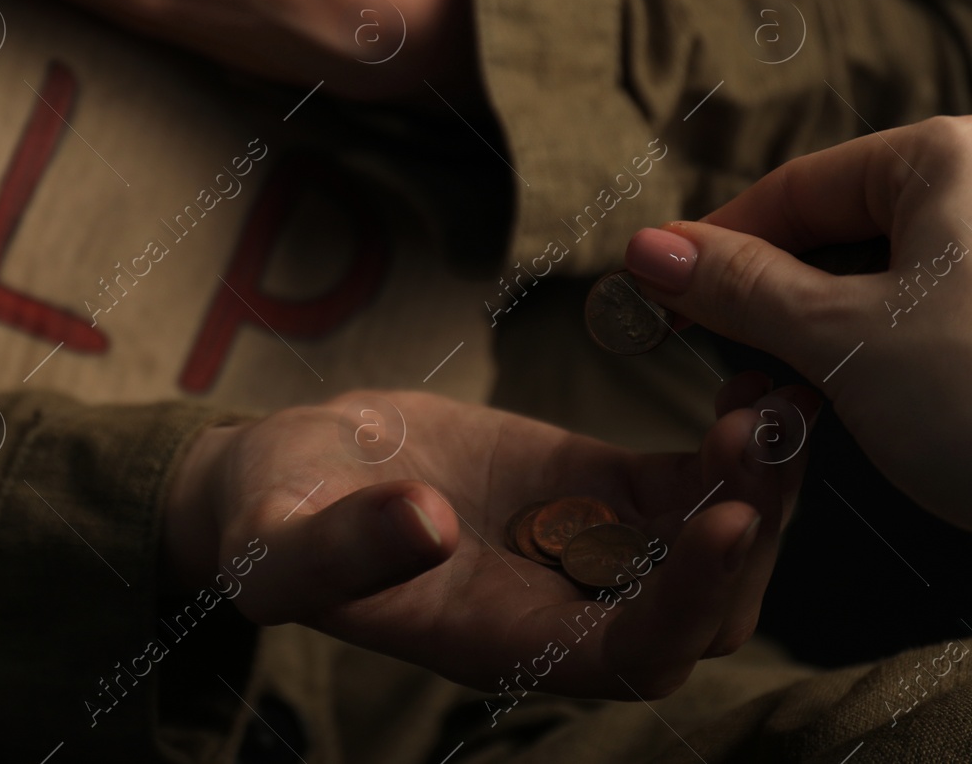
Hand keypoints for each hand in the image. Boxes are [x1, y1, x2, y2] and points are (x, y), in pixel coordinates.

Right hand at [163, 388, 807, 698]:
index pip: (631, 654)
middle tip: (763, 435)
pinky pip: (681, 485)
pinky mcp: (586, 487)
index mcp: (500, 641)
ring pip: (709, 546)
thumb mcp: (278, 541)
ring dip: (755, 484)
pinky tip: (743, 388)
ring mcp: (581, 547)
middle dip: (749, 533)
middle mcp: (561, 609)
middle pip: (703, 611)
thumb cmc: (270, 523)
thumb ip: (342, 549)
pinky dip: (723, 449)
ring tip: (773, 399)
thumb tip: (423, 524)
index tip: (725, 516)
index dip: (686, 598)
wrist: (285, 480)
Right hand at [623, 115, 971, 528]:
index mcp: (948, 158)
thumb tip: (647, 248)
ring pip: (880, 283)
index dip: (714, 246)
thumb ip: (739, 288)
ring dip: (815, 345)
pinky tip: (849, 411)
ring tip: (782, 406)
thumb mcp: (844, 339)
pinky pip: (926, 320)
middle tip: (723, 370)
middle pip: (837, 234)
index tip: (660, 298)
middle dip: (769, 307)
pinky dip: (876, 362)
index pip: (795, 189)